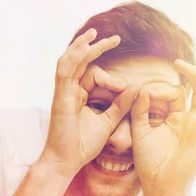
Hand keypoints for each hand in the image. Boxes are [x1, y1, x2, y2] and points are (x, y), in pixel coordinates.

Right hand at [40, 29, 137, 178]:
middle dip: (97, 47)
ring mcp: (63, 93)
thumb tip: (134, 87)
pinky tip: (84, 47)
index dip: (112, 77)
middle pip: (81, 62)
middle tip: (115, 38)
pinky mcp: (60, 97)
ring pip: (70, 61)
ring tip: (94, 34)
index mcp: (79, 95)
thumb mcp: (108, 121)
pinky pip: (64, 71)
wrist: (67, 161)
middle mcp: (70, 91)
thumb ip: (120, 105)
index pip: (93, 74)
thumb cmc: (83, 144)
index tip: (124, 87)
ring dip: (82, 46)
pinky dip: (73, 57)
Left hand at [131, 61, 195, 195]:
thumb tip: (141, 88)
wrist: (159, 185)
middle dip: (193, 75)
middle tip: (180, 63)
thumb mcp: (139, 131)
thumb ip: (139, 110)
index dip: (163, 88)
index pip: (176, 94)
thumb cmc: (149, 162)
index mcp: (174, 119)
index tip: (145, 89)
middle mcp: (191, 120)